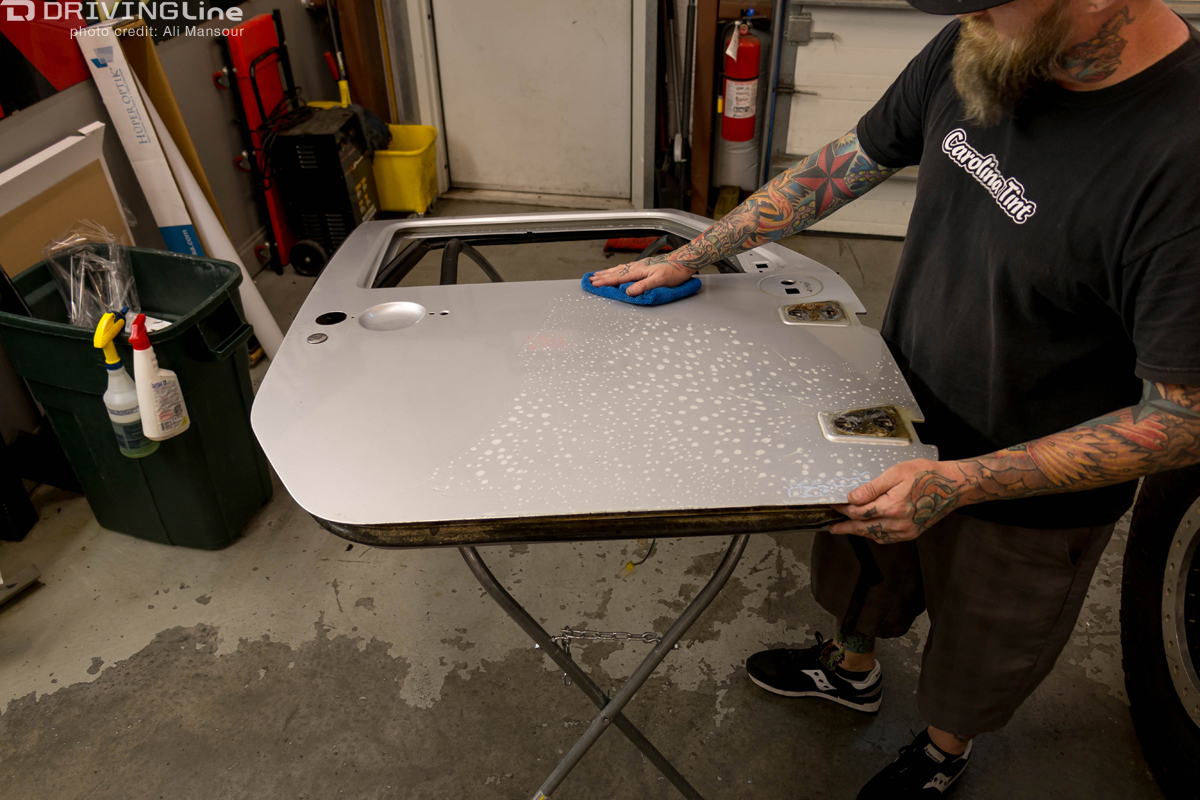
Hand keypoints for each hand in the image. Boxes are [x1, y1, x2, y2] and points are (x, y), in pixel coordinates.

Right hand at [588, 254, 697, 296]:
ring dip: (608, 272)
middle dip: (602, 276)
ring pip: (619, 269)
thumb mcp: (660, 281)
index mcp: (639, 271)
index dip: (605, 282)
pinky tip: (616, 269)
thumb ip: (643, 286)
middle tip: (590, 279)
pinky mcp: (644, 265)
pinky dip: (617, 269)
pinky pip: (625, 267)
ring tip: (598, 274)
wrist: (684, 260)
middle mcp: (637, 267)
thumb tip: (628, 292)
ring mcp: (640, 265)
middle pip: (615, 272)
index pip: (618, 278)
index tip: (594, 284)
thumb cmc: (675, 271)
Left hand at [830, 459, 965, 543]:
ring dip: (859, 532)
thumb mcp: (896, 473)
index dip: (844, 509)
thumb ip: (872, 487)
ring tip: (846, 529)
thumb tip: (852, 497)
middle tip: (832, 527)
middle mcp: (898, 523)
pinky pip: (888, 539)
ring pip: (875, 535)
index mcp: (892, 506)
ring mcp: (906, 531)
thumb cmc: (926, 475)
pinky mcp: (912, 534)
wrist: (953, 487)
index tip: (835, 505)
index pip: (859, 512)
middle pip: (864, 527)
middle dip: (846, 527)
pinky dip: (875, 535)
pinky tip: (869, 530)